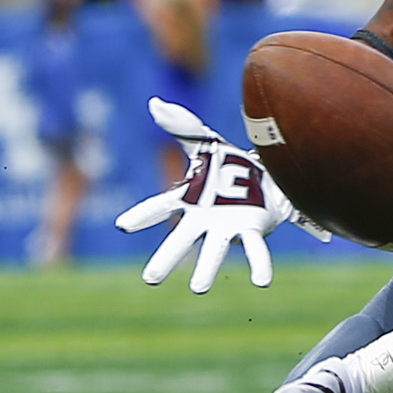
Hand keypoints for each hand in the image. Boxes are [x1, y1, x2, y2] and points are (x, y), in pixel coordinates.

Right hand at [113, 100, 328, 292]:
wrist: (267, 174)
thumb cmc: (230, 164)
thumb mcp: (205, 141)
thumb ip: (182, 124)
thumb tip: (155, 103)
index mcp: (190, 199)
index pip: (161, 206)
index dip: (144, 215)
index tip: (125, 224)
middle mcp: (205, 219)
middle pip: (182, 240)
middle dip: (166, 258)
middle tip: (151, 279)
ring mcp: (229, 227)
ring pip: (215, 250)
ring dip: (206, 269)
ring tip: (198, 288)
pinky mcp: (254, 229)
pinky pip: (256, 250)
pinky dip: (260, 265)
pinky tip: (262, 281)